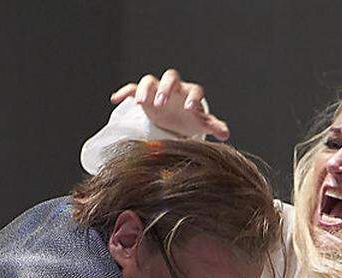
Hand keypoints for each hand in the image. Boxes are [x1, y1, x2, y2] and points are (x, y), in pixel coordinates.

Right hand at [110, 68, 229, 140]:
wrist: (175, 119)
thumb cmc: (190, 119)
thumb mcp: (201, 123)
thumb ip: (213, 126)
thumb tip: (226, 134)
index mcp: (190, 94)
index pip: (194, 90)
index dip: (192, 98)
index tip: (189, 109)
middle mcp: (174, 88)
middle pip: (170, 78)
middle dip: (166, 89)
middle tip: (161, 104)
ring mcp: (157, 90)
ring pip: (150, 81)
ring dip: (144, 90)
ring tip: (139, 104)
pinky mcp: (144, 95)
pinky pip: (132, 88)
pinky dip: (125, 92)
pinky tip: (115, 99)